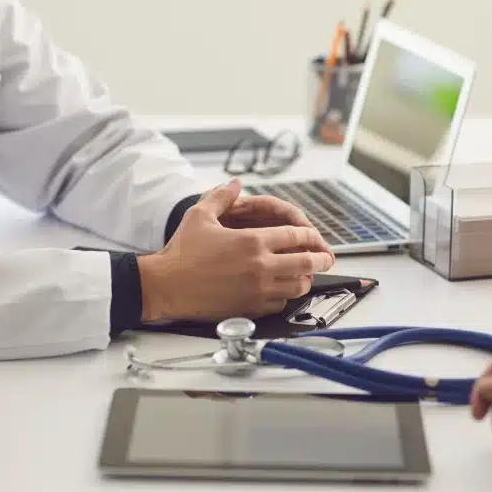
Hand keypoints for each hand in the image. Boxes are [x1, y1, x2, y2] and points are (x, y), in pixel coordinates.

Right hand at [138, 179, 334, 320]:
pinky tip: (282, 291)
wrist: (165, 285)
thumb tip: (236, 184)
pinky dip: (286, 297)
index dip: (310, 236)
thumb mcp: (200, 215)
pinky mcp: (251, 308)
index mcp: (252, 242)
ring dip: (306, 279)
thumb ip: (223, 196)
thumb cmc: (180, 253)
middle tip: (326, 259)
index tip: (314, 238)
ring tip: (306, 275)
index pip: (296, 237)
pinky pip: (280, 304)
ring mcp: (258, 290)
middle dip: (321, 259)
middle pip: (306, 263)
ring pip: (298, 286)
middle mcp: (260, 267)